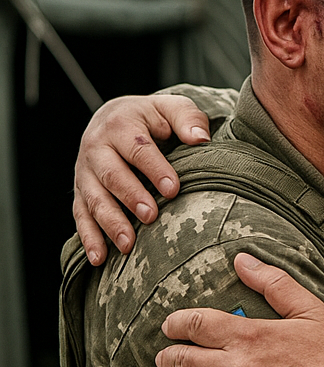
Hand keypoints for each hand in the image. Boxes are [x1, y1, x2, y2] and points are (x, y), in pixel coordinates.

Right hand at [73, 94, 209, 264]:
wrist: (116, 117)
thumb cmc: (153, 118)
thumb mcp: (171, 107)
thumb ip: (187, 118)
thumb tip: (200, 138)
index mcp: (120, 124)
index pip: (138, 148)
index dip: (155, 169)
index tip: (172, 189)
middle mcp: (97, 147)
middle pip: (111, 175)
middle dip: (130, 196)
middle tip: (150, 216)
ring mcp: (85, 171)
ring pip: (93, 198)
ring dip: (109, 222)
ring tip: (127, 244)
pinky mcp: (81, 191)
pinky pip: (80, 215)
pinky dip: (88, 237)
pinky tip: (99, 258)